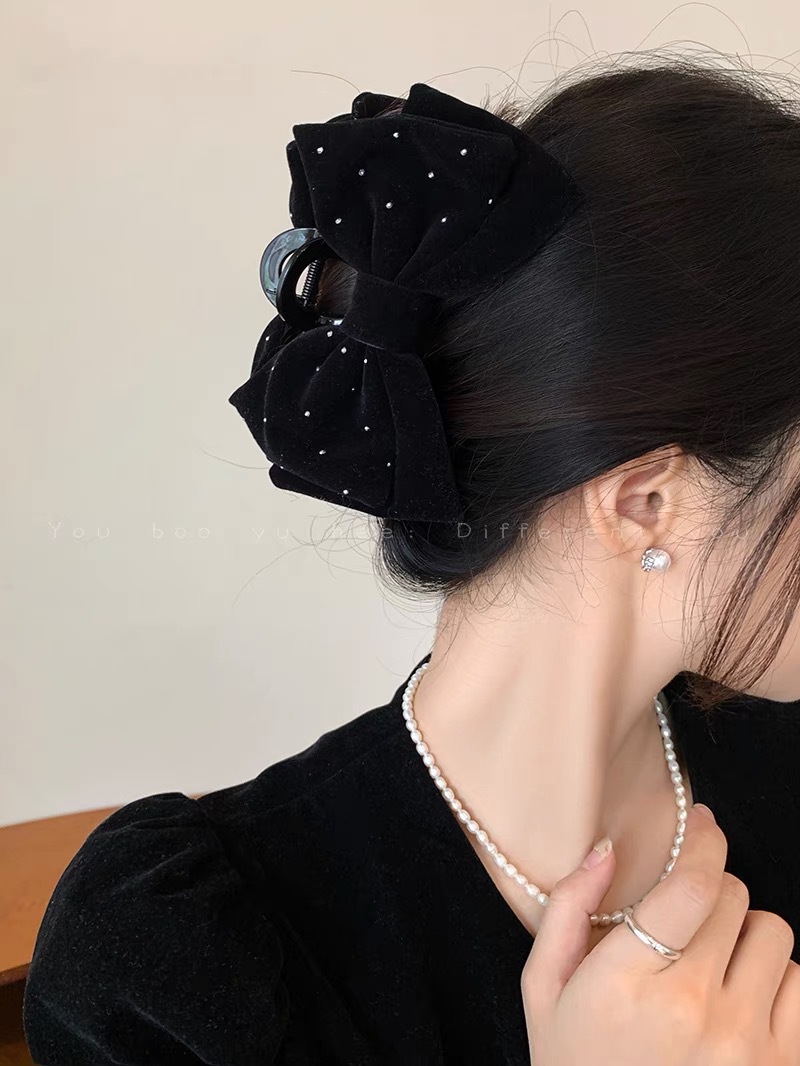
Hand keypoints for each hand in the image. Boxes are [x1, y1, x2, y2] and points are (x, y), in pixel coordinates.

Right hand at [521, 804, 799, 1063]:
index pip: (691, 884)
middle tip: (687, 910)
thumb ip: (567, 909)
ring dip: (744, 931)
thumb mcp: (543, 990)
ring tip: (713, 957)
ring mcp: (745, 1043)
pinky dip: (776, 977)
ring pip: (773, 933)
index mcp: (627, 981)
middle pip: (733, 896)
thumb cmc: (574, 1064)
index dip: (703, 840)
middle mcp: (693, 1007)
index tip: (700, 824)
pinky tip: (740, 995)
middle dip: (711, 888)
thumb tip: (606, 847)